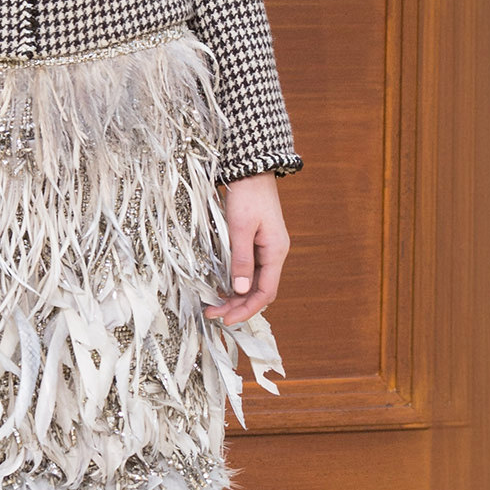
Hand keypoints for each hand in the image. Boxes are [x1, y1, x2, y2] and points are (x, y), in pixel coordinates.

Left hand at [205, 174, 288, 325]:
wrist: (251, 170)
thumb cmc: (248, 195)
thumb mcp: (240, 228)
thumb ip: (240, 259)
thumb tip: (239, 290)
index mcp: (275, 252)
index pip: (265, 292)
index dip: (247, 309)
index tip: (227, 319)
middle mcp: (273, 254)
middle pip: (259, 290)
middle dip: (238, 306)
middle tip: (214, 315)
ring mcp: (266, 249)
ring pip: (252, 282)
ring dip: (235, 296)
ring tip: (214, 305)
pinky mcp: (257, 243)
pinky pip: (248, 270)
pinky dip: (236, 282)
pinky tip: (221, 287)